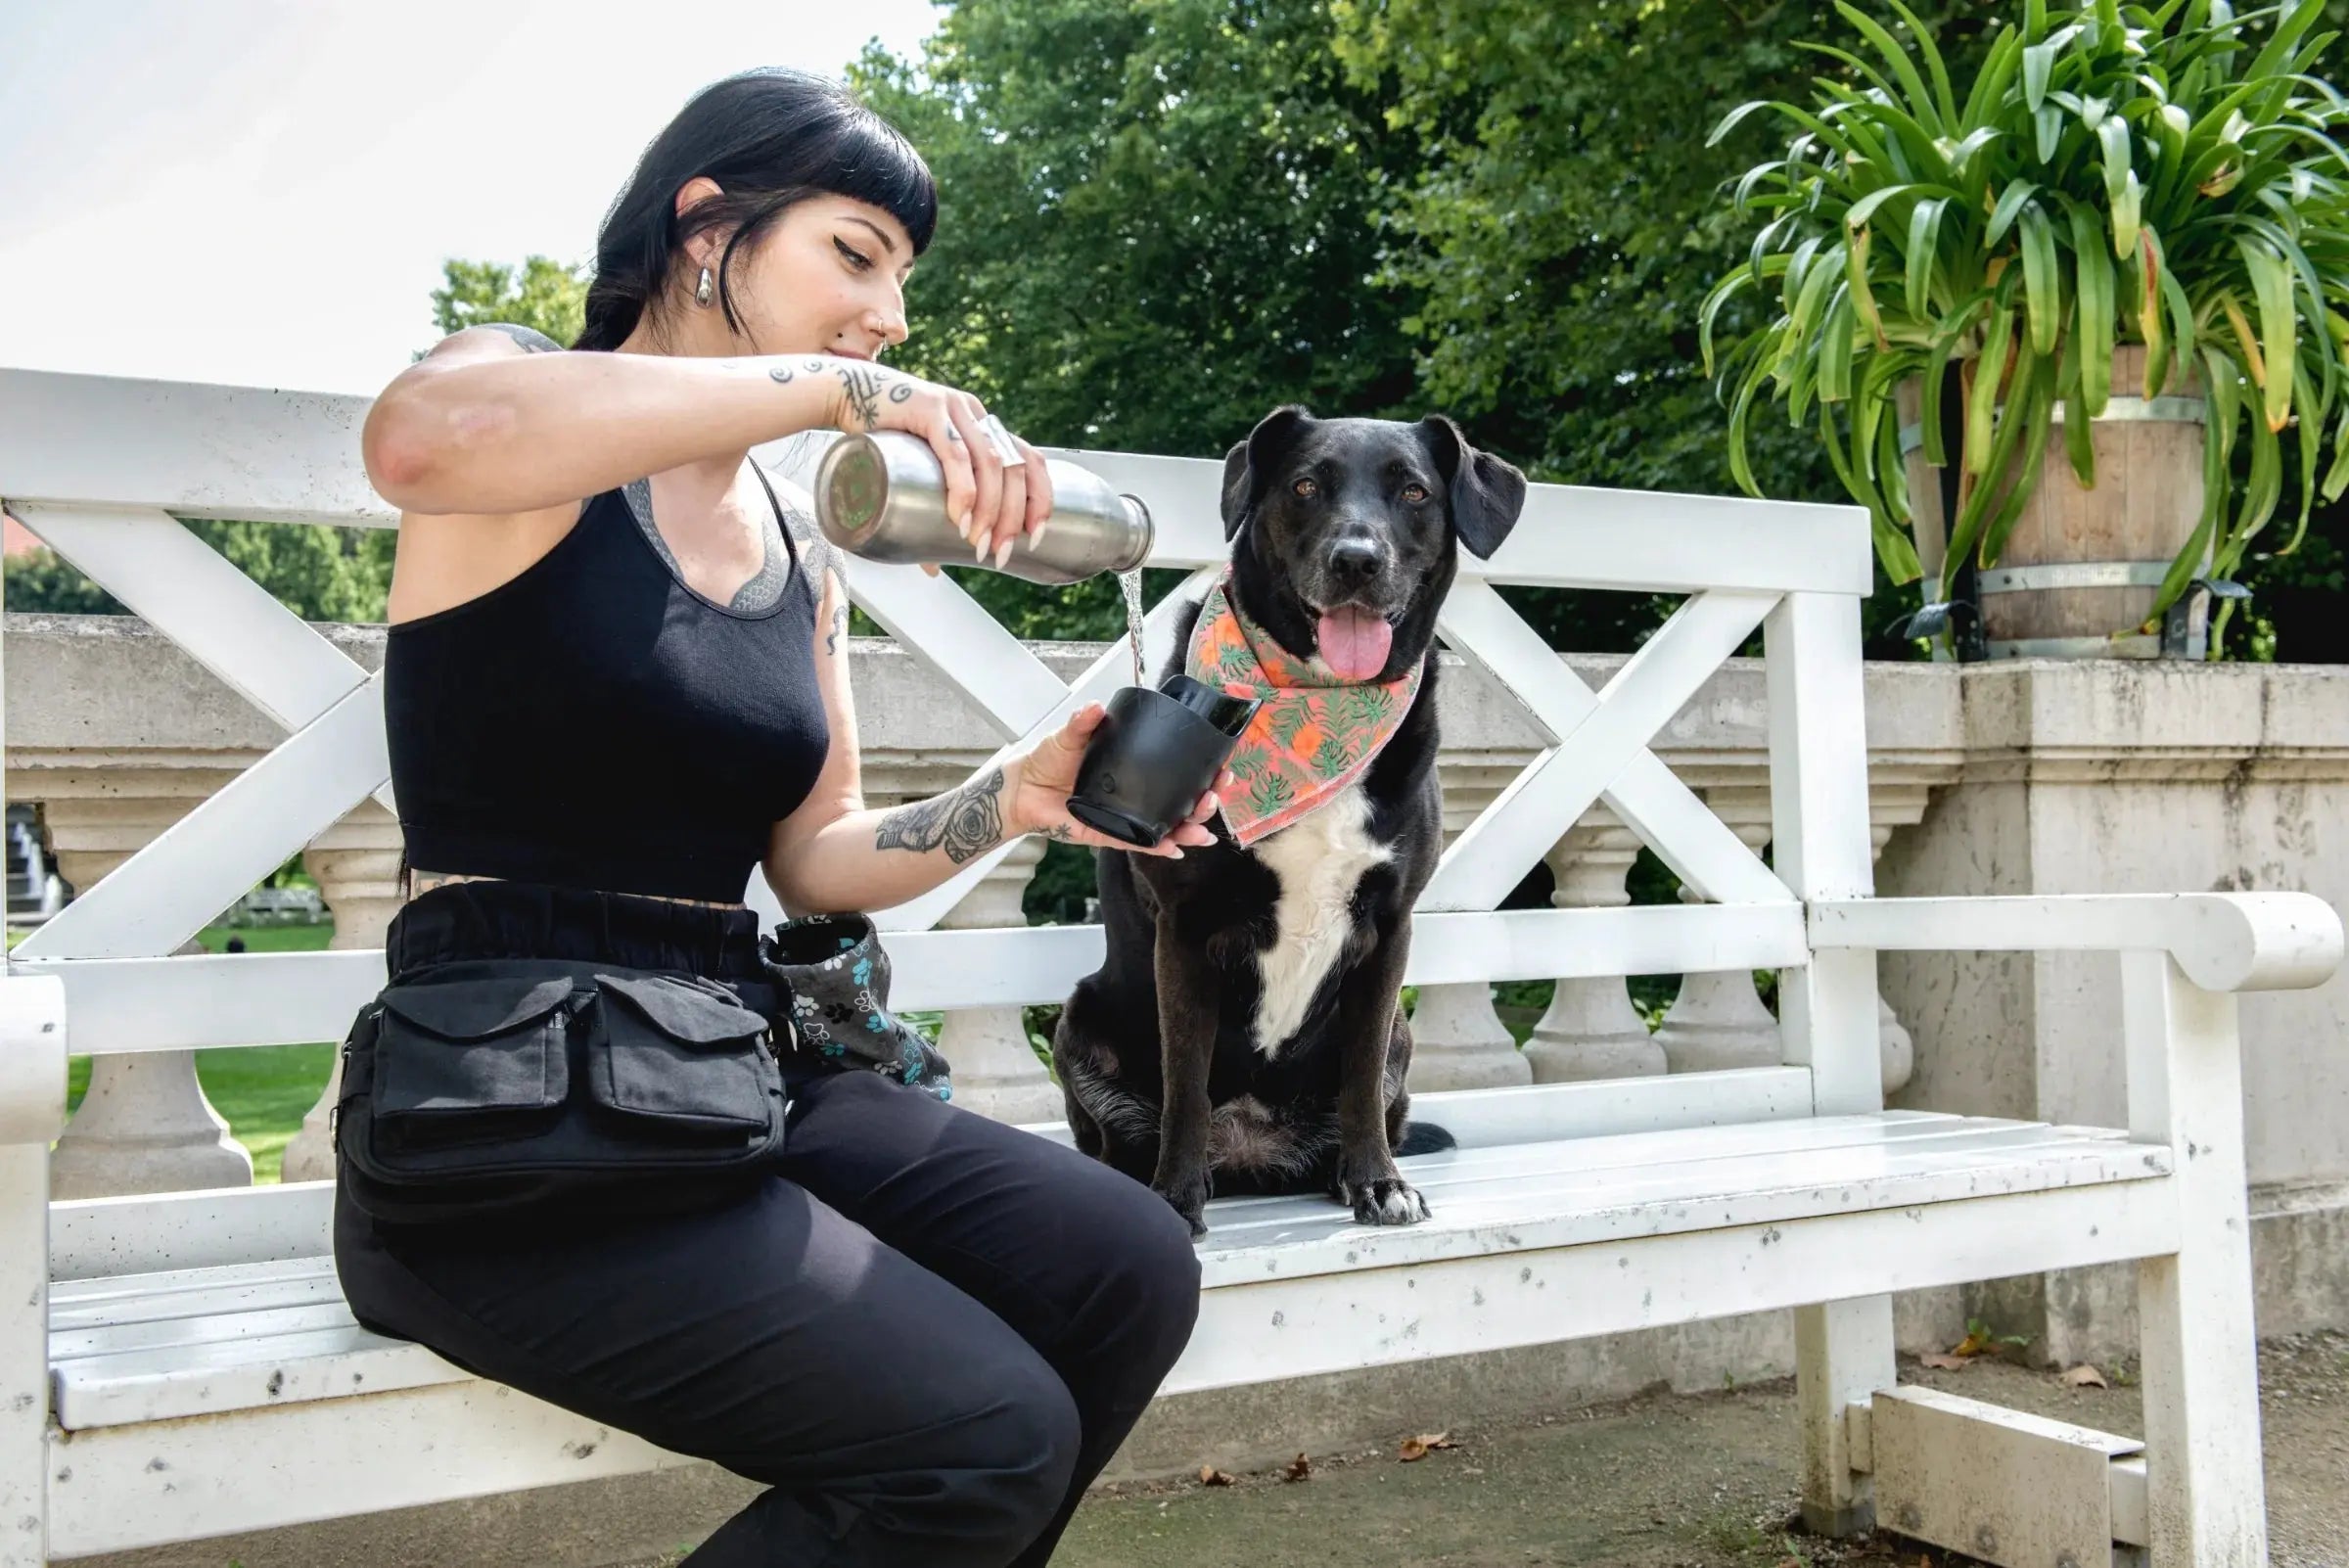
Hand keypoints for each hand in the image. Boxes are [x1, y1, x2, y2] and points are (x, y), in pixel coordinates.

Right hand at [814, 358, 1051, 571]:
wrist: (840, 393)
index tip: (1035, 536)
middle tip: (1001, 553)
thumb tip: (935, 568)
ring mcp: (954, 408)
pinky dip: (962, 488)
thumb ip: (927, 516)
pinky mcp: (927, 408)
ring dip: (990, 510)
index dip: (1040, 498)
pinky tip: (960, 516)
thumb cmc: (878, 437)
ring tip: (978, 544)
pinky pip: (953, 452)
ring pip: (990, 463)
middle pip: (1013, 467)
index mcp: (982, 426)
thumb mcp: (914, 475)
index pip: (1029, 459)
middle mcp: (975, 414)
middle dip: (1013, 517)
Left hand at [1007, 703, 1229, 857]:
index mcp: (1135, 768)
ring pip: (1167, 827)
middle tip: (1213, 796)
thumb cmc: (1048, 760)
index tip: (1221, 767)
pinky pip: (1139, 843)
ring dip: (1188, 830)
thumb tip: (1097, 707)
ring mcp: (1126, 815)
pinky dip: (1158, 848)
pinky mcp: (1109, 834)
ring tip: (1203, 831)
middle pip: (1181, 802)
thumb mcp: (1069, 735)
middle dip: (1204, 803)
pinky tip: (1177, 849)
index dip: (1203, 771)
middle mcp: (1137, 793)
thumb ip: (1084, 721)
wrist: (1022, 788)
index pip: (1178, 770)